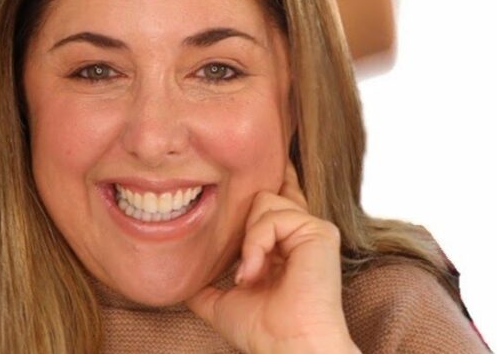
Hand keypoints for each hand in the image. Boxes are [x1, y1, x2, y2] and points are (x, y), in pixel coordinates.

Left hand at [185, 163, 359, 353]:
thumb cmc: (261, 330)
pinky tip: (256, 272)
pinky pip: (273, 215)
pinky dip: (255, 243)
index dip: (262, 180)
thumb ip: (204, 282)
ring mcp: (311, 230)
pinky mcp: (319, 231)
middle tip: (242, 264)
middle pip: (262, 192)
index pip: (271, 201)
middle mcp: (299, 232)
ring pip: (263, 200)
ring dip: (246, 241)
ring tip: (249, 278)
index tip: (245, 161)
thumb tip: (178, 277)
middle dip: (240, 217)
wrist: (286, 347)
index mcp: (282, 244)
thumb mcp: (220, 301)